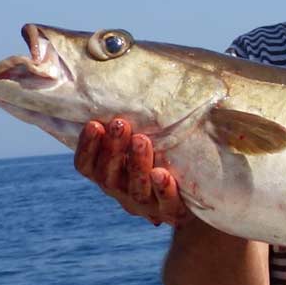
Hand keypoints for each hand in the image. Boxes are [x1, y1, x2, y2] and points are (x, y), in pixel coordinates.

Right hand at [74, 117, 191, 225]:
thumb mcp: (145, 139)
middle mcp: (122, 193)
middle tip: (120, 123)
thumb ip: (132, 121)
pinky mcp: (172, 213)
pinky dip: (163, 189)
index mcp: (109, 176)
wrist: (199, 193)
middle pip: (108, 176)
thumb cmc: (164, 154)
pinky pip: (166, 204)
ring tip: (142, 139)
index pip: (86, 167)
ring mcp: (147, 206)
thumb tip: (120, 71)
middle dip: (112, 148)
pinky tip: (162, 173)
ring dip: (136, 164)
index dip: (87, 147)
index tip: (93, 123)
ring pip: (135, 189)